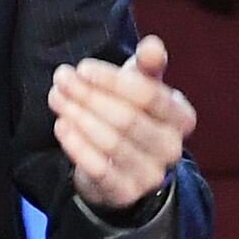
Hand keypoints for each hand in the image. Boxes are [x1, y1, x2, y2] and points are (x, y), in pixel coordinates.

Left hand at [51, 36, 195, 212]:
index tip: (83, 68)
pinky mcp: (125, 193)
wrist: (125, 168)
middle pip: (127, 118)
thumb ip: (148, 65)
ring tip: (57, 98)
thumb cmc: (134, 114)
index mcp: (181, 117)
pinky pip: (99, 169)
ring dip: (78, 117)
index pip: (148, 94)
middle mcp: (172, 148)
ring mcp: (151, 174)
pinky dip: (77, 146)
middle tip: (61, 80)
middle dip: (89, 96)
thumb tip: (153, 45)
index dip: (112, 80)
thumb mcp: (142, 86)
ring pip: (111, 142)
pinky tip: (62, 126)